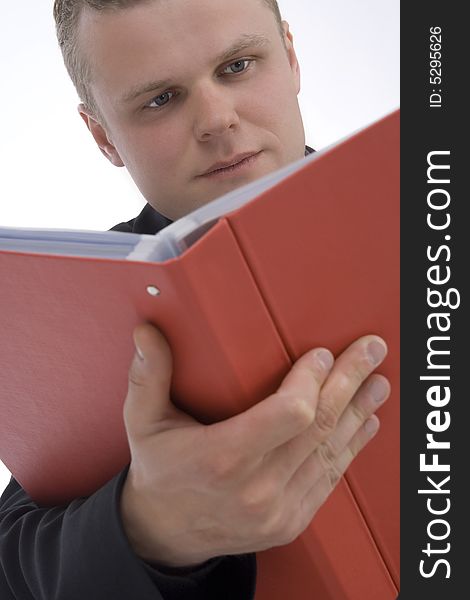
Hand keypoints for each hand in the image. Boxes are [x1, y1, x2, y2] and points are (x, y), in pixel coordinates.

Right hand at [120, 323, 389, 566]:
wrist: (166, 533)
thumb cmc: (159, 469)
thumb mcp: (143, 422)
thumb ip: (148, 375)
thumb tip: (146, 331)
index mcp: (223, 458)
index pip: (290, 414)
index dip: (313, 381)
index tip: (322, 353)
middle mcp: (257, 488)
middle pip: (319, 426)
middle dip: (350, 382)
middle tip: (371, 350)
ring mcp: (278, 510)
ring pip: (332, 452)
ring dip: (359, 413)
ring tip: (377, 383)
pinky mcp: (290, 522)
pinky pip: (330, 479)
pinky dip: (352, 447)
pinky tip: (365, 424)